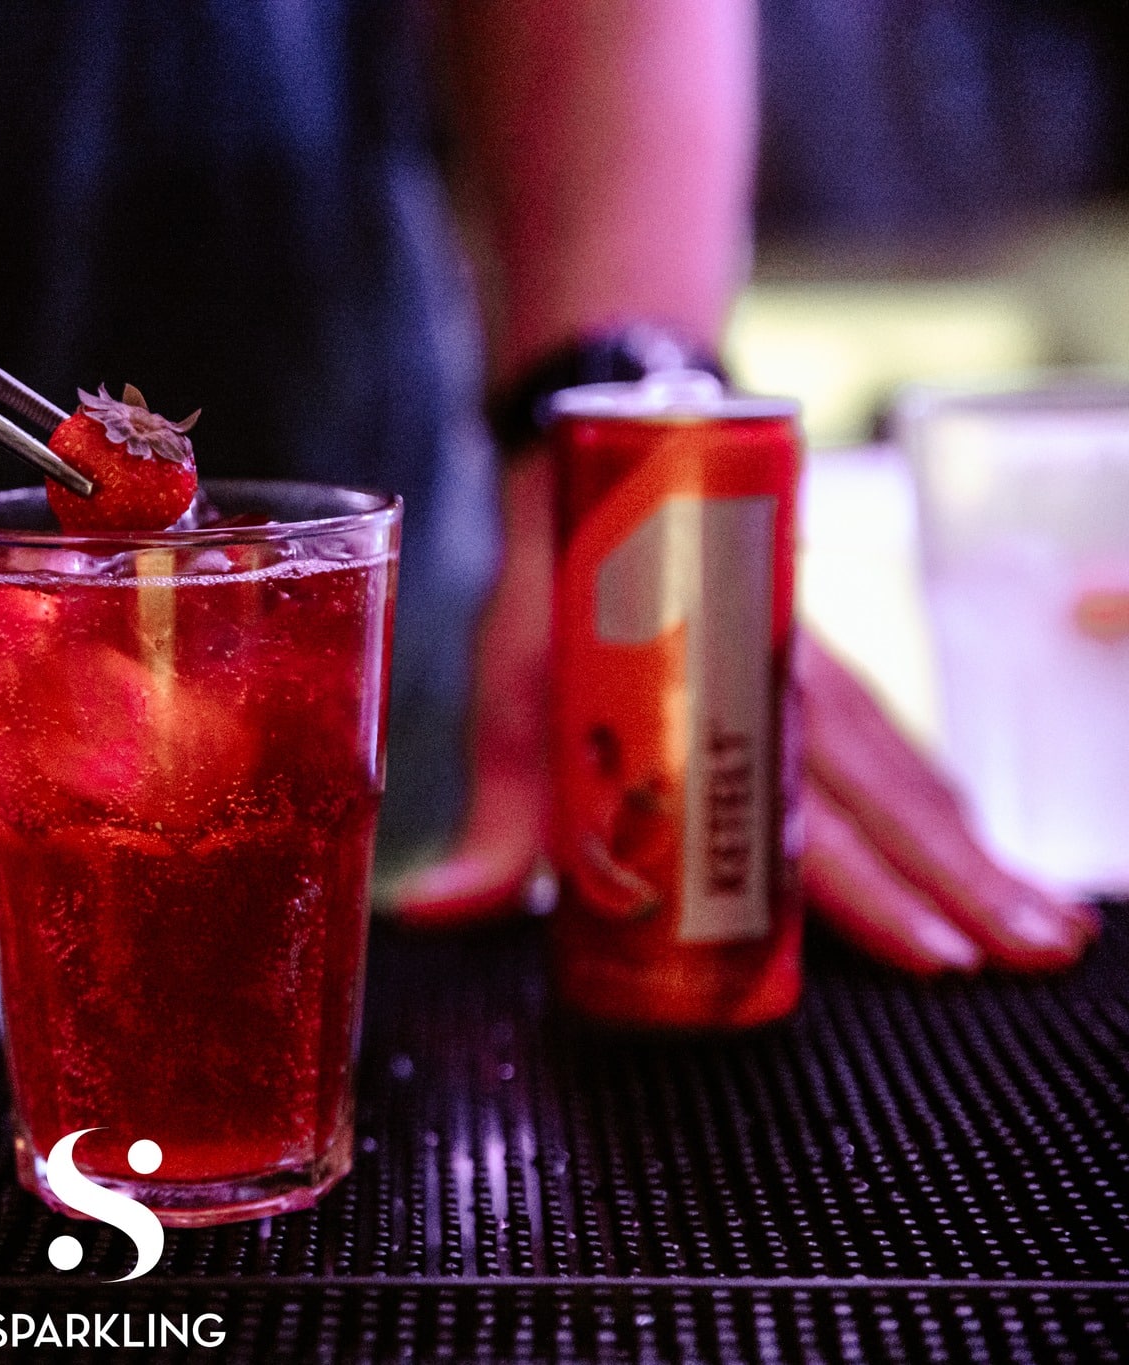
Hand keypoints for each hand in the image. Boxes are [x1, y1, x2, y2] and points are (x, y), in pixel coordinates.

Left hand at [394, 453, 1097, 973]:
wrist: (600, 452)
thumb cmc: (554, 594)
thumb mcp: (509, 700)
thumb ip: (496, 818)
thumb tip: (434, 913)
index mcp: (713, 700)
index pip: (803, 818)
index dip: (871, 892)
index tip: (937, 955)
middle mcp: (784, 689)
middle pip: (887, 806)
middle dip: (964, 887)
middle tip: (1037, 956)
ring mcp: (815, 673)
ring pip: (909, 775)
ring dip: (977, 852)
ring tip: (1049, 930)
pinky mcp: (823, 666)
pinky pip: (898, 742)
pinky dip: (947, 796)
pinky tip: (982, 844)